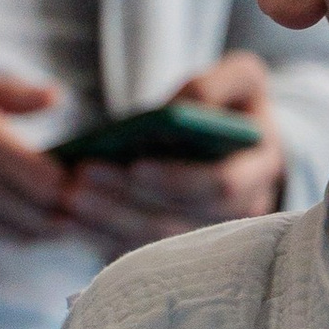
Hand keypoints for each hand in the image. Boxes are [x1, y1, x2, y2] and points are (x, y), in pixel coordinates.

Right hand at [0, 66, 72, 256]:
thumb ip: (7, 93)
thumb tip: (55, 97)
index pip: (51, 179)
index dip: (64, 183)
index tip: (64, 178)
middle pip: (44, 215)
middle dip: (54, 210)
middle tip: (56, 203)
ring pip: (19, 236)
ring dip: (26, 224)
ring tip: (18, 206)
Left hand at [62, 55, 285, 253]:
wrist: (241, 144)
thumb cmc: (236, 105)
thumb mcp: (242, 77)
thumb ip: (216, 84)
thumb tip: (179, 108)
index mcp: (259, 169)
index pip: (221, 186)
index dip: (177, 179)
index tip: (135, 165)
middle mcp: (239, 212)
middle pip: (180, 221)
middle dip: (128, 201)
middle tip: (82, 180)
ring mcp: (210, 237)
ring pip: (155, 242)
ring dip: (109, 221)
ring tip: (69, 198)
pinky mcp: (179, 249)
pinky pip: (139, 251)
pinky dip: (102, 235)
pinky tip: (68, 218)